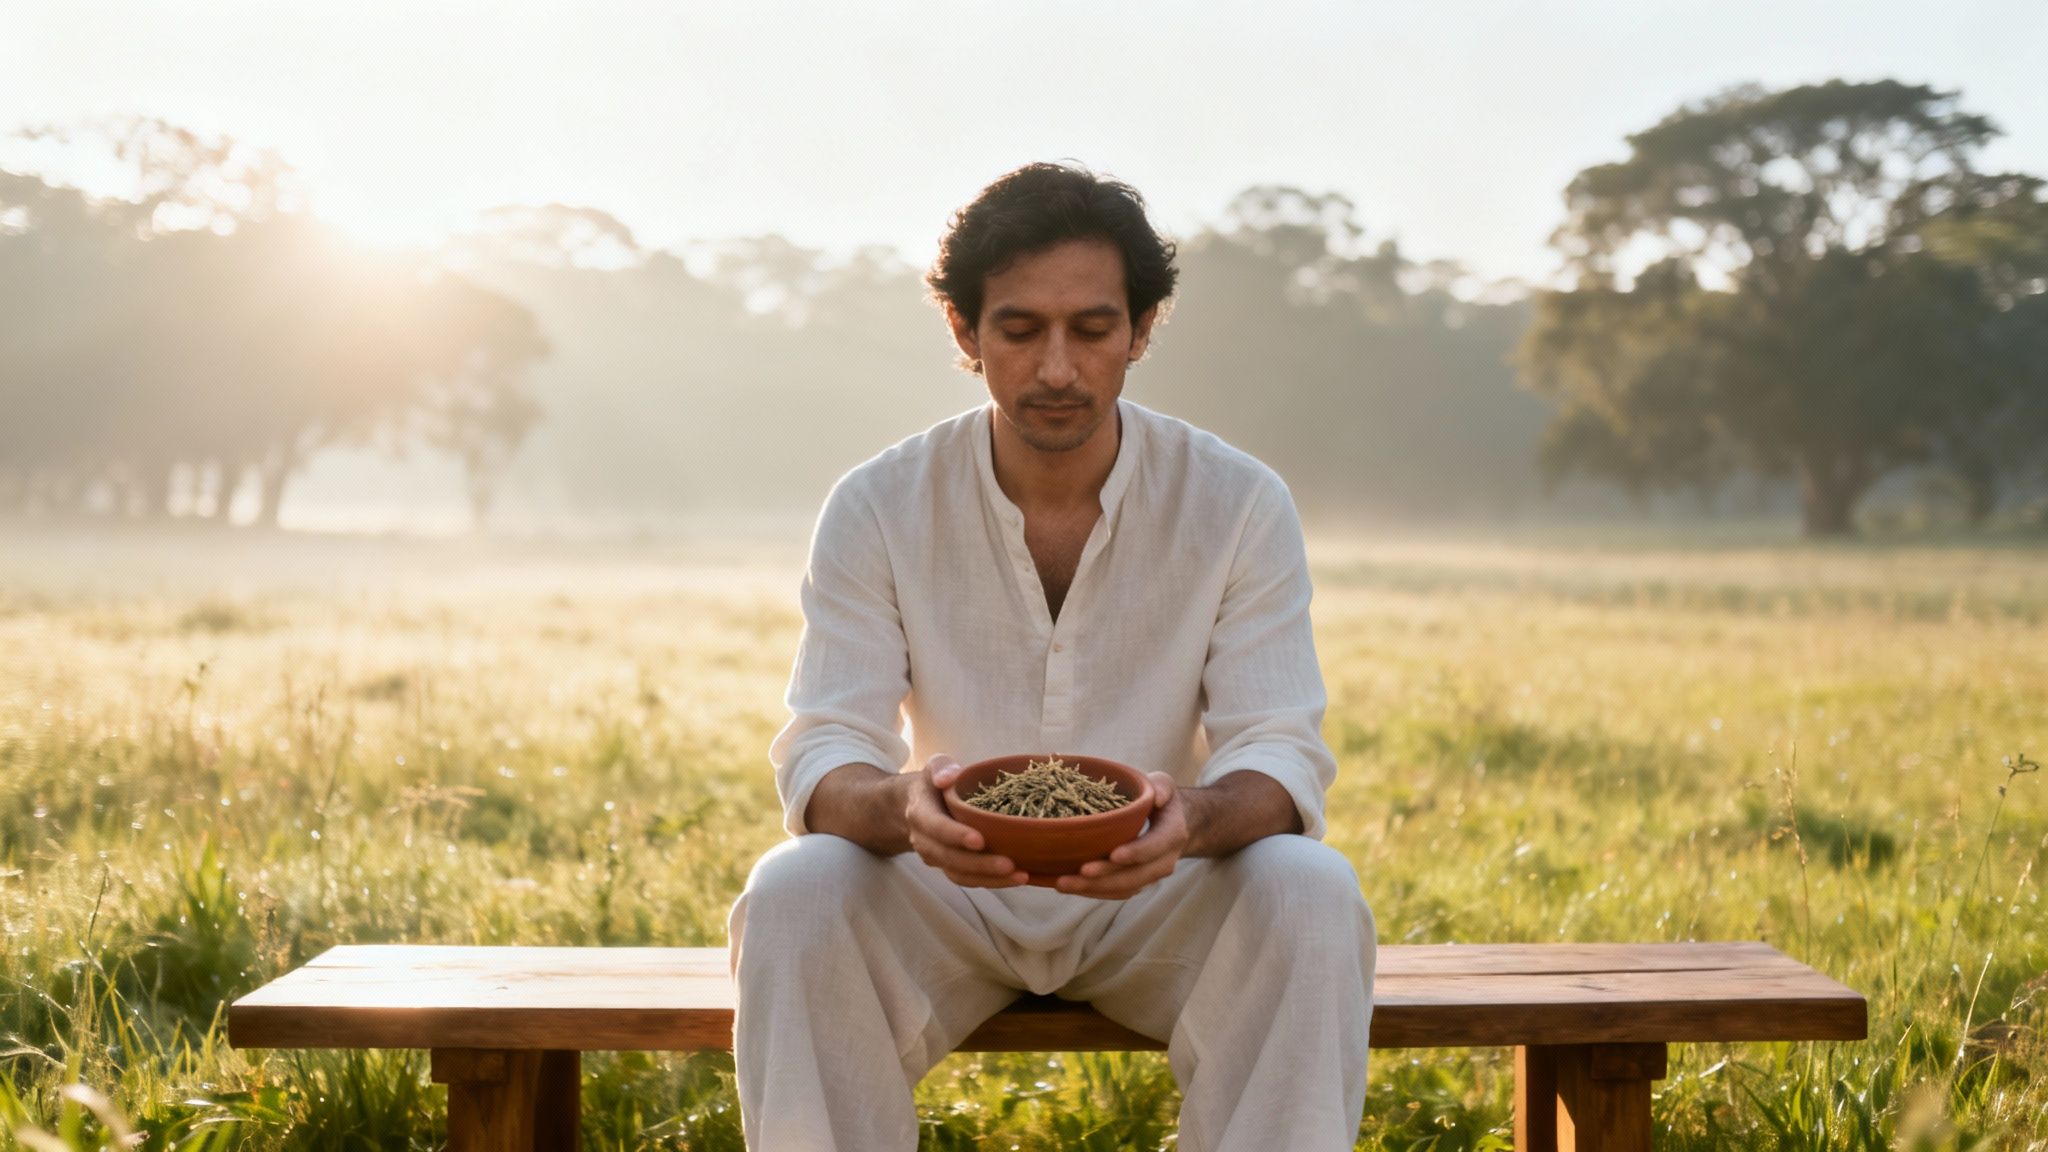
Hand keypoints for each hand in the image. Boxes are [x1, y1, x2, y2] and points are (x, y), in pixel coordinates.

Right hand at [905, 754, 1028, 887]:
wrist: (916, 806)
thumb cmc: (933, 783)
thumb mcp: (935, 766)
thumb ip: (941, 767)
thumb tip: (948, 778)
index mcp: (921, 814)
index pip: (936, 827)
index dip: (956, 835)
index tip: (979, 840)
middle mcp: (924, 841)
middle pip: (949, 858)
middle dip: (979, 864)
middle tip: (1009, 865)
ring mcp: (935, 858)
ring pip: (959, 875)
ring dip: (989, 879)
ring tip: (1020, 876)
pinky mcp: (949, 867)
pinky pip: (967, 880)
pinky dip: (991, 883)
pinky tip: (1016, 878)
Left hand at [1056, 772, 1188, 899]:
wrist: (1173, 823)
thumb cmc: (1160, 799)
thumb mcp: (1163, 785)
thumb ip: (1160, 786)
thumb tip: (1157, 797)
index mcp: (1172, 833)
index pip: (1155, 846)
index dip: (1136, 852)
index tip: (1113, 855)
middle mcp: (1165, 860)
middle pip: (1135, 876)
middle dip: (1104, 878)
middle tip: (1074, 875)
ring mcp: (1151, 875)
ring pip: (1124, 889)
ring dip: (1093, 889)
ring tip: (1062, 884)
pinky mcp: (1137, 883)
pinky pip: (1116, 893)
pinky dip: (1093, 892)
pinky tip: (1069, 886)